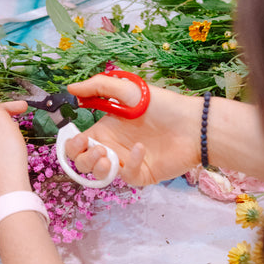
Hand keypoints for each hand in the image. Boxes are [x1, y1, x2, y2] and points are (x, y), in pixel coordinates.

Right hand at [64, 75, 201, 186]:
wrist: (193, 123)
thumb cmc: (161, 105)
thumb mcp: (127, 90)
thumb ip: (98, 87)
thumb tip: (70, 89)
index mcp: (106, 129)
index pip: (78, 144)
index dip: (72, 146)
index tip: (80, 139)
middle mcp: (113, 147)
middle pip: (84, 163)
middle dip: (83, 159)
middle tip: (97, 149)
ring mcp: (127, 162)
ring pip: (100, 175)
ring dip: (97, 167)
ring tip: (107, 156)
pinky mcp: (142, 173)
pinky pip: (127, 176)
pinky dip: (130, 163)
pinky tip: (141, 148)